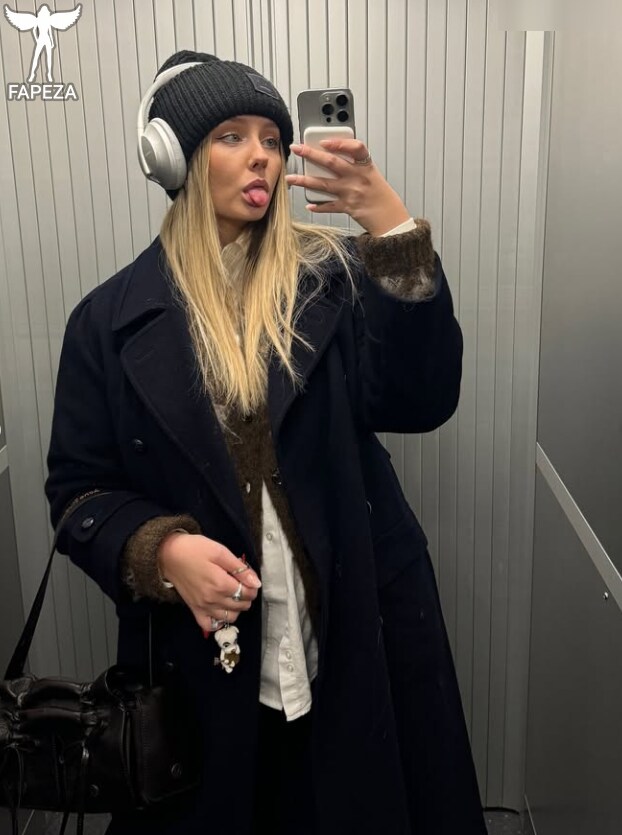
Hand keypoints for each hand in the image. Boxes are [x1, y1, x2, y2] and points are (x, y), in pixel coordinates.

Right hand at [157, 532, 260, 633]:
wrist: (169, 555)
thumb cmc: (195, 549)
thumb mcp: (220, 552)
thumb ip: (239, 568)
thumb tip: (256, 583)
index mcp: (220, 584)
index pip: (248, 593)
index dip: (253, 586)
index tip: (248, 577)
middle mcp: (212, 599)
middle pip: (242, 606)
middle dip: (247, 595)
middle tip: (241, 582)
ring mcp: (203, 607)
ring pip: (230, 617)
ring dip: (236, 608)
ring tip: (233, 594)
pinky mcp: (194, 610)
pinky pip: (210, 626)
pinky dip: (219, 621)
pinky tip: (221, 608)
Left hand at [286, 138, 410, 235]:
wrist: (390, 217)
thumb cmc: (380, 195)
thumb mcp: (372, 174)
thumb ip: (355, 164)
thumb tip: (332, 154)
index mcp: (366, 166)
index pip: (356, 148)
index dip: (340, 143)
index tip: (326, 141)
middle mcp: (357, 178)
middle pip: (332, 163)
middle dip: (311, 154)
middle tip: (297, 148)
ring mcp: (351, 193)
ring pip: (324, 184)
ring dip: (305, 181)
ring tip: (291, 178)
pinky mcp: (347, 207)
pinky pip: (329, 206)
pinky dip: (318, 206)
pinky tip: (309, 204)